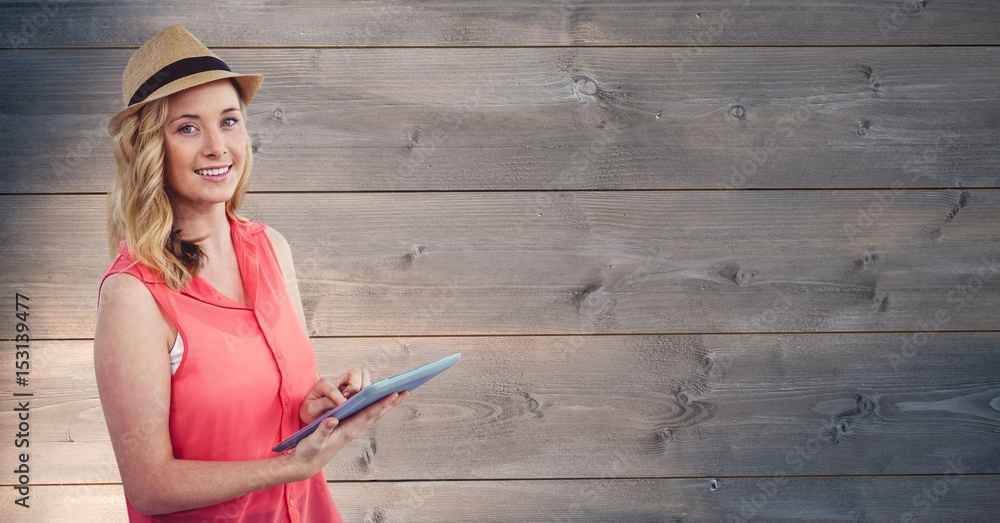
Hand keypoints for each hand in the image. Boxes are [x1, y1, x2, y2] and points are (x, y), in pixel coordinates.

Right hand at [289, 390, 406, 477]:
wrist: (306, 463)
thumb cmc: (309, 451)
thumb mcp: (313, 441)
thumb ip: (322, 430)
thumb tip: (333, 419)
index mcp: (347, 430)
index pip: (368, 414)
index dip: (381, 404)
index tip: (394, 394)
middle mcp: (353, 429)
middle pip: (376, 414)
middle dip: (391, 403)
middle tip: (406, 391)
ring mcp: (352, 429)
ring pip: (373, 415)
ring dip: (386, 405)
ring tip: (399, 394)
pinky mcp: (348, 429)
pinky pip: (365, 416)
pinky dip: (375, 408)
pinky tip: (379, 402)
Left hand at [300, 368, 371, 423]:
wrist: (312, 409)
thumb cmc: (311, 409)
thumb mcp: (310, 409)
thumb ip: (321, 405)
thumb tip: (338, 404)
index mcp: (324, 384)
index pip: (332, 387)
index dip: (337, 396)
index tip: (342, 404)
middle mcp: (337, 380)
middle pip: (355, 372)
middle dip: (356, 385)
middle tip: (351, 399)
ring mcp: (347, 383)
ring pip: (363, 375)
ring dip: (365, 386)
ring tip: (361, 400)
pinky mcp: (354, 388)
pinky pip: (366, 384)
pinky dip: (369, 391)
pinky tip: (369, 401)